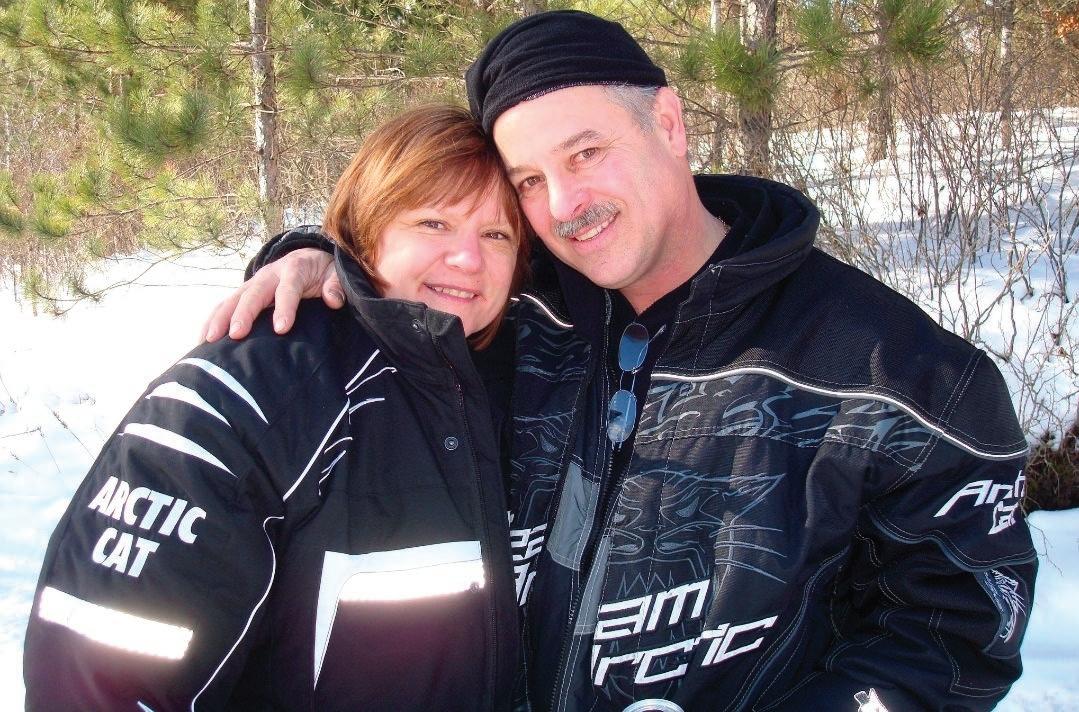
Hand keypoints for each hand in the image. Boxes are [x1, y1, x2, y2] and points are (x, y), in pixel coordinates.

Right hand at [202, 248, 341, 341]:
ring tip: (209, 340)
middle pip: (254, 293)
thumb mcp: (336, 273)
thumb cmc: (323, 271)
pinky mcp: (244, 293)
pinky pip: (225, 305)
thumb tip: (333, 300)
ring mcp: (253, 283)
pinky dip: (213, 320)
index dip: (285, 308)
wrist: (308, 257)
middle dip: (243, 314)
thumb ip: (336, 285)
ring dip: (220, 318)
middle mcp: (269, 275)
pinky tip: (203, 340)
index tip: (281, 329)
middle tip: (236, 335)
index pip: (288, 289)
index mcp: (294, 269)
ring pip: (233, 299)